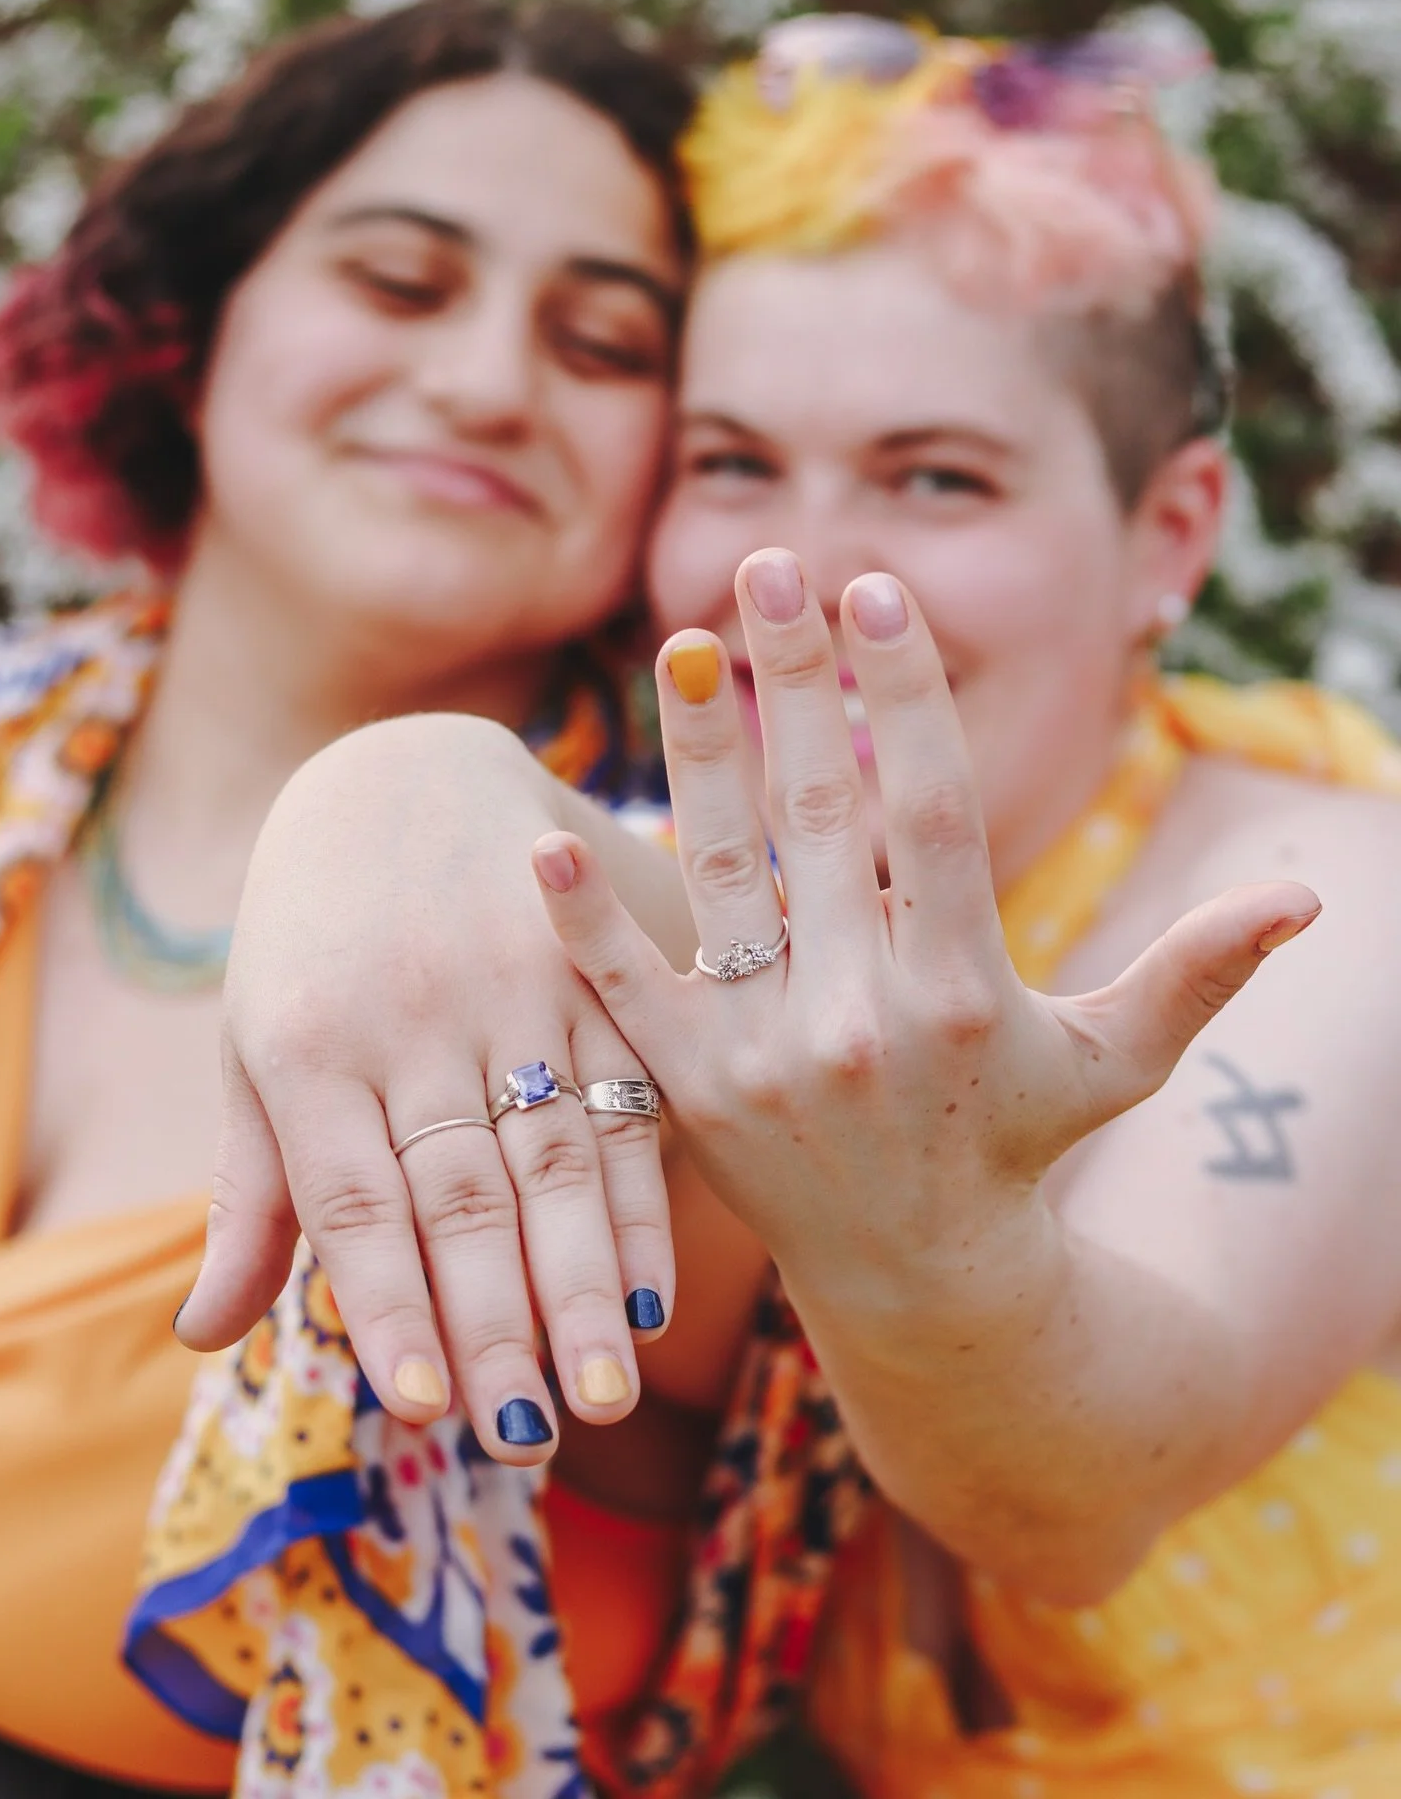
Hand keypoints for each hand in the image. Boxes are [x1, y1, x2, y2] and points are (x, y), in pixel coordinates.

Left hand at [174, 714, 678, 1464]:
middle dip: (497, 1318)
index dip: (388, 1302)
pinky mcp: (591, 968)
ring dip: (583, 1277)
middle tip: (531, 1432)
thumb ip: (255, 1190)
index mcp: (309, 1040)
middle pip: (461, 1187)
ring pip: (556, 1151)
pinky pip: (624, 1093)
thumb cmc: (312, 939)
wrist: (403, 776)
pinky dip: (641, 1200)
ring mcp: (514, 985)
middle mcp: (414, 1014)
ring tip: (605, 1385)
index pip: (352, 1197)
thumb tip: (207, 1334)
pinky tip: (653, 1286)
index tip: (420, 1407)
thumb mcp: (258, 1044)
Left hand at [529, 552, 1319, 1316]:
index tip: (875, 590)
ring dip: (693, 756)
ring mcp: (764, 1058)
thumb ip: (1199, 972)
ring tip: (677, 644)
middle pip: (820, 817)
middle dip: (795, 680)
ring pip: (719, 878)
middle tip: (770, 565)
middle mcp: (863, 1018)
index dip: (903, 693)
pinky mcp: (689, 1094)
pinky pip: (624, 994)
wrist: (921, 1288)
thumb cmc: (1021, 1151)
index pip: (930, 810)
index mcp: (966, 991)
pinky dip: (585, 919)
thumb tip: (1310, 898)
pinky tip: (542, 834)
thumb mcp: (1117, 1065)